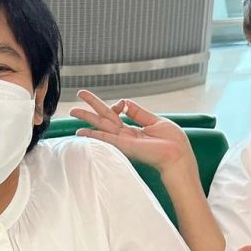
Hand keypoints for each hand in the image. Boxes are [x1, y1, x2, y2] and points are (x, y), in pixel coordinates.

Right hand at [69, 90, 196, 176]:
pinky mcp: (124, 145)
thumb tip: (124, 102)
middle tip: (79, 94)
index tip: (120, 103)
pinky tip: (80, 132)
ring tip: (73, 110)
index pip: (118, 114)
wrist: (177, 156)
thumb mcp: (155, 121)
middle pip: (105, 117)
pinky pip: (105, 138)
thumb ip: (138, 113)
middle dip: (92, 106)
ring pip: (101, 125)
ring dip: (87, 117)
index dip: (117, 104)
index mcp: (135, 129)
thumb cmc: (172, 142)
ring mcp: (124, 140)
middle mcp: (126, 135)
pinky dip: (92, 135)